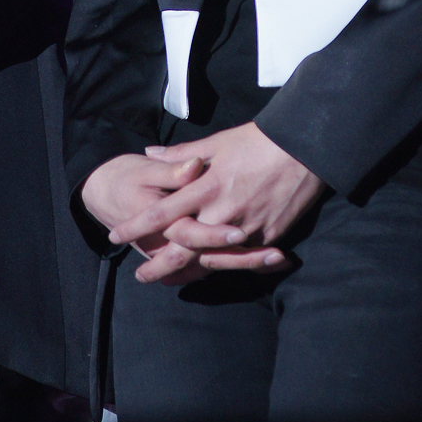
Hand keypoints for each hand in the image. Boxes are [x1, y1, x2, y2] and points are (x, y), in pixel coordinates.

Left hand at [109, 123, 325, 283]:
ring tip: (171, 281)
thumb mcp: (218, 142)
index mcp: (206, 186)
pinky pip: (241, 258)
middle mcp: (222, 212)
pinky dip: (224, 265)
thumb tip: (150, 152)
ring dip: (188, 271)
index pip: (162, 212)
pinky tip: (210, 271)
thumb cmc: (259, 140)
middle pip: (182, 247)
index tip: (117, 235)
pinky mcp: (267, 236)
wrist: (305, 148)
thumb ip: (183, 154)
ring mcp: (246, 228)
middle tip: (141, 276)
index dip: (136, 226)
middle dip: (159, 264)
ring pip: (210, 258)